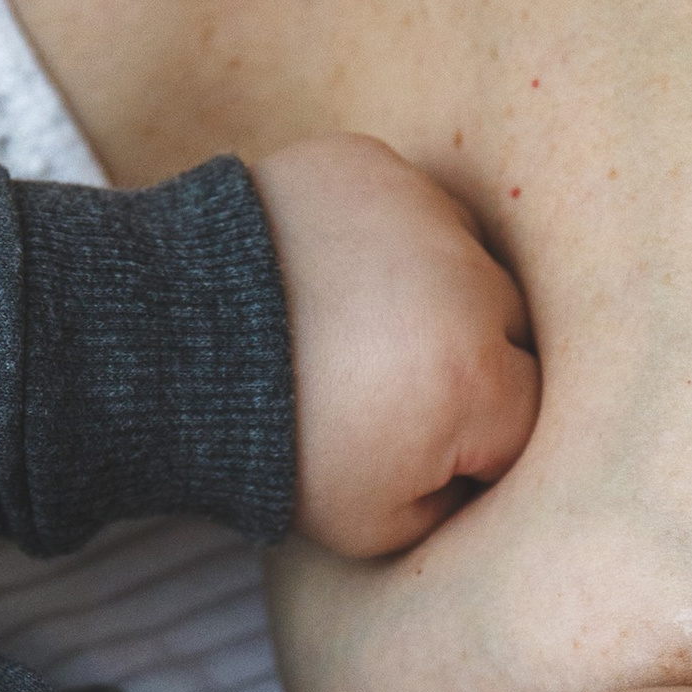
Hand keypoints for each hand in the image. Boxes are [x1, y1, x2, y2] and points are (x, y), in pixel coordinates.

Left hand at [252, 132, 538, 555]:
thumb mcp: (375, 526)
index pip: (526, 414)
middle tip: (387, 391)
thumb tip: (486, 476)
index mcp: (478, 379)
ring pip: (466, 258)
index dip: (478, 442)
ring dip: (433, 293)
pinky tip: (335, 277)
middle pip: (509, 329)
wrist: (165, 348)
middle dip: (465, 363)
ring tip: (358, 330)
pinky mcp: (370, 164)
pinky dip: (383, 237)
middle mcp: (469, 283)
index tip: (418, 447)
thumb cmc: (275, 446)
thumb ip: (456, 508)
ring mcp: (421, 211)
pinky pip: (409, 204)